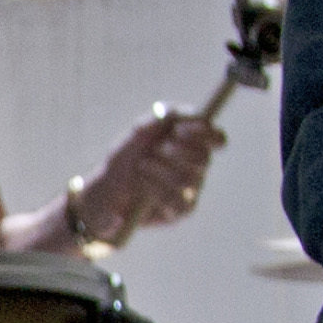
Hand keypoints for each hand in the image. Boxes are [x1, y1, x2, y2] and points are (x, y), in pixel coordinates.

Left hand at [70, 105, 224, 248]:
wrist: (106, 192)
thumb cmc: (123, 159)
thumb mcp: (135, 134)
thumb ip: (155, 119)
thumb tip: (168, 111)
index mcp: (191, 144)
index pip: (216, 138)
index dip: (206, 133)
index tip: (181, 130)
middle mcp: (195, 166)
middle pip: (204, 157)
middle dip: (180, 151)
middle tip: (159, 148)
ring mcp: (190, 189)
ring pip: (190, 179)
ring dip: (163, 170)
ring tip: (142, 166)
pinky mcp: (181, 210)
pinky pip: (180, 200)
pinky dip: (158, 189)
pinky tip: (143, 185)